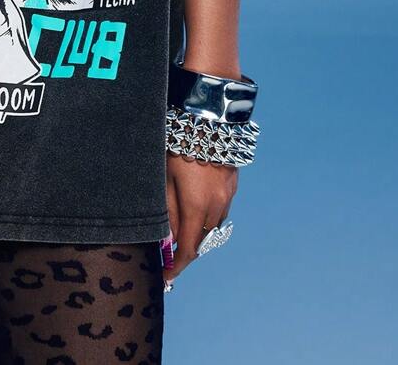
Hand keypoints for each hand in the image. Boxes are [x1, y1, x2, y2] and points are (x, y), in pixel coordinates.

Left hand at [163, 152, 237, 283]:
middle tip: (168, 254)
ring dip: (198, 233)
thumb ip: (168, 212)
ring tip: (180, 231)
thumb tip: (167, 241)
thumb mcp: (165, 178)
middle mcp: (216, 206)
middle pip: (202, 241)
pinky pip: (220, 211)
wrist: (208, 120)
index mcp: (197, 206)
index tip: (166, 276)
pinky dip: (207, 218)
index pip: (188, 249)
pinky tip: (195, 209)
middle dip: (186, 251)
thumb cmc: (179, 146)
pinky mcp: (232, 186)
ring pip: (212, 227)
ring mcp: (227, 196)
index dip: (177, 266)